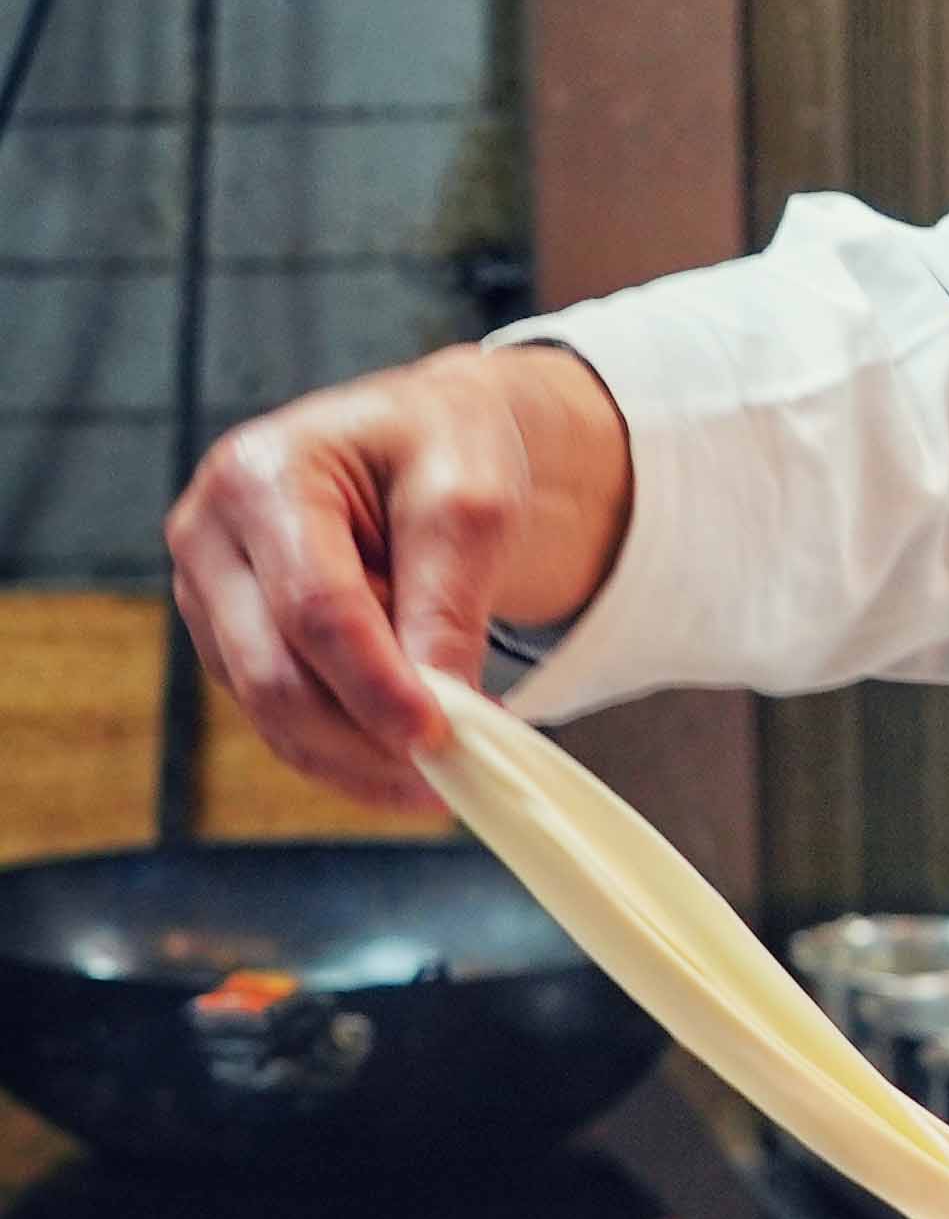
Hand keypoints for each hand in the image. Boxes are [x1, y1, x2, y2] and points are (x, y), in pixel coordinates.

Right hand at [166, 344, 632, 806]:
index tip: (439, 737)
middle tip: (452, 777)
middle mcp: (209, 535)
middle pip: (275, 672)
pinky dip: (344, 750)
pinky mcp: (228, 638)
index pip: (314, 606)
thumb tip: (437, 712)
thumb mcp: (471, 498)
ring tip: (444, 778)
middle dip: (365, 736)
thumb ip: (449, 599)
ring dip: (356, 759)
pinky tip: (405, 762)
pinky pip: (278, 716)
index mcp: (262, 475)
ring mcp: (208, 592)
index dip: (375, 684)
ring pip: (270, 711)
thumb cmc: (445, 448)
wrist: (423, 439)